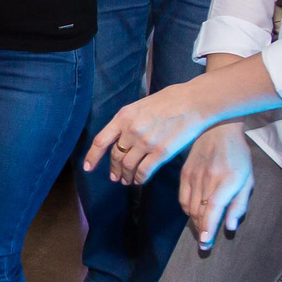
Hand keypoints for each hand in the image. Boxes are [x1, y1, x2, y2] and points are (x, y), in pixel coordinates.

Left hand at [84, 80, 211, 186]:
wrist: (193, 102)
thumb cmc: (169, 100)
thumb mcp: (140, 105)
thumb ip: (128, 121)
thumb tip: (119, 136)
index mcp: (123, 117)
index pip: (100, 141)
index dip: (92, 157)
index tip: (88, 168)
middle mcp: (131, 131)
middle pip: (115, 156)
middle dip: (113, 169)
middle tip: (114, 177)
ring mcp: (146, 142)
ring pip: (128, 166)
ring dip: (125, 176)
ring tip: (126, 180)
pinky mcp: (161, 152)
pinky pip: (144, 171)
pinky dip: (139, 178)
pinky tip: (139, 180)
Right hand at [180, 122, 253, 247]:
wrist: (217, 130)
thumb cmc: (238, 156)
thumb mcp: (247, 179)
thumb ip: (240, 204)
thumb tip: (230, 226)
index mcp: (228, 180)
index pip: (214, 208)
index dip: (209, 227)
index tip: (206, 243)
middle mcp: (208, 179)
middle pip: (200, 211)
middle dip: (202, 230)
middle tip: (205, 245)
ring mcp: (193, 176)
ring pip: (190, 207)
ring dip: (195, 223)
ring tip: (202, 231)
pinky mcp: (184, 174)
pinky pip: (183, 199)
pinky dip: (188, 210)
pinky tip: (195, 214)